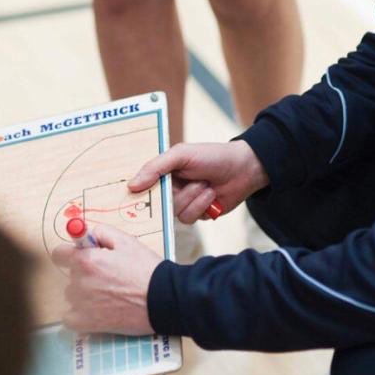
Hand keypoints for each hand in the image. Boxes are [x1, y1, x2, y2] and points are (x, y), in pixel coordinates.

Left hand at [52, 224, 160, 334]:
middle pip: (69, 276)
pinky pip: (70, 318)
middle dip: (83, 274)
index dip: (70, 254)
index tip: (81, 258)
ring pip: (72, 296)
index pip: (59, 254)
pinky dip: (79, 315)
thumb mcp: (127, 241)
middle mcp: (79, 282)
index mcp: (86, 260)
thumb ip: (102, 232)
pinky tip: (96, 312)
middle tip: (107, 278)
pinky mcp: (86, 323)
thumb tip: (86, 235)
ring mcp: (81, 304)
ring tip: (108, 296)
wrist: (163, 299)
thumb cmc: (146, 269)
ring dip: (83, 295)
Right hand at [129, 140, 268, 222]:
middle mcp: (170, 189)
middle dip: (179, 193)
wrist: (243, 168)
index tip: (135, 194)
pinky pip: (189, 219)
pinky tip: (211, 194)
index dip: (138, 191)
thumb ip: (155, 168)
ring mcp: (184, 203)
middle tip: (193, 181)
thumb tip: (131, 185)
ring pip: (175, 212)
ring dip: (194, 198)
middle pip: (158, 203)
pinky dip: (201, 206)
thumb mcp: (181, 155)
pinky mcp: (197, 214)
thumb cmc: (212, 156)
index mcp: (163, 172)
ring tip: (206, 184)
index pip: (141, 186)